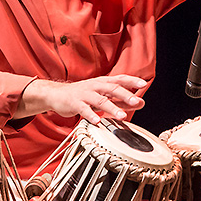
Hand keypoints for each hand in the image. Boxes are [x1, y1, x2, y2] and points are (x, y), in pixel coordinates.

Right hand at [20, 75, 146, 124]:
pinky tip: (98, 121)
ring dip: (112, 108)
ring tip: (122, 116)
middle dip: (125, 95)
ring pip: (100, 100)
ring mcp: (85, 94)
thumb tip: (140, 103)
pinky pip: (84, 109)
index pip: (120, 79)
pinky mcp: (75, 103)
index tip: (143, 84)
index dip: (132, 81)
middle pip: (112, 88)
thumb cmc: (83, 95)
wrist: (57, 94)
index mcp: (104, 82)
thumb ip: (121, 101)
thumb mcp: (103, 96)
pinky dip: (91, 115)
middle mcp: (95, 86)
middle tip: (135, 102)